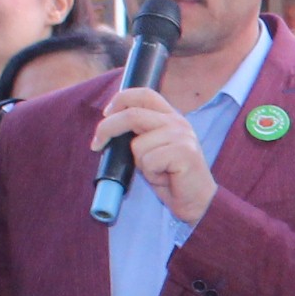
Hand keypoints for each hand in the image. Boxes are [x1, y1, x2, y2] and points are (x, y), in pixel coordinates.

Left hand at [93, 87, 218, 223]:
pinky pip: (148, 161)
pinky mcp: (183, 153)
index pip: (144, 94)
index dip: (120, 100)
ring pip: (138, 145)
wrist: (198, 201)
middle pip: (133, 115)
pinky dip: (151, 174)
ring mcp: (182, 136)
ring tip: (158, 171)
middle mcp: (177, 122)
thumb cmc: (172, 178)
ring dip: (140, 164)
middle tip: (96, 144)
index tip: (106, 114)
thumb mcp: (153, 149)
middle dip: (107, 128)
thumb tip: (108, 129)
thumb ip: (139, 134)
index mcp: (171, 117)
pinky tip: (165, 177)